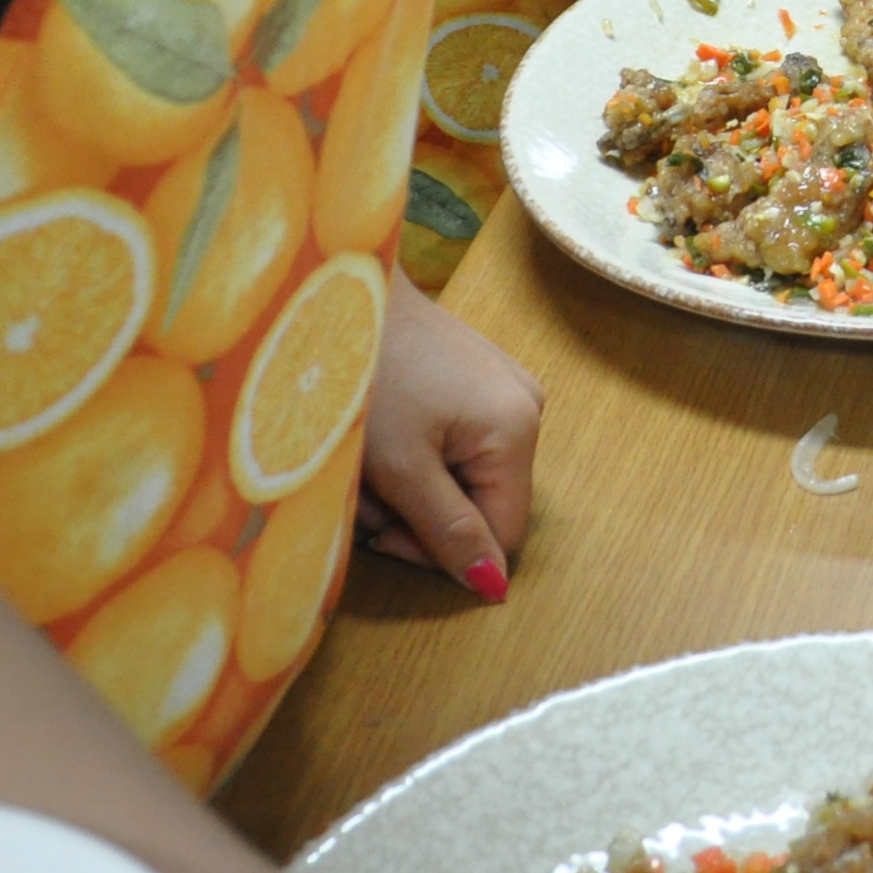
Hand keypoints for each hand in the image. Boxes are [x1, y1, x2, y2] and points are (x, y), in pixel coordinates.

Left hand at [355, 265, 541, 599]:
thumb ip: (449, 531)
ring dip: (412, 486)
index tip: (384, 533)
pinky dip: (416, 454)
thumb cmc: (369, 374)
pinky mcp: (479, 375)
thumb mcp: (402, 467)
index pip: (501, 535)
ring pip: (464, 475)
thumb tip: (495, 589)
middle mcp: (528, 407)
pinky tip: (382, 435)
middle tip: (367, 495)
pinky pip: (457, 442)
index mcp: (519, 430)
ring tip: (366, 461)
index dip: (443, 553)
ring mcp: (506, 387)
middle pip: (483, 503)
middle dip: (419, 513)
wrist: (344, 283)